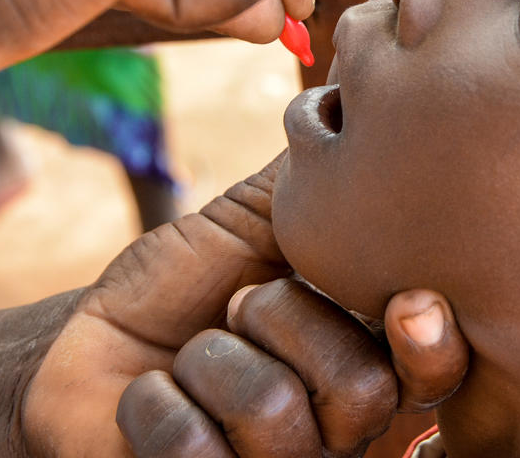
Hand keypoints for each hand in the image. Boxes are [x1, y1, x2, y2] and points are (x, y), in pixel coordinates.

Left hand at [22, 155, 468, 457]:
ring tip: (185, 357)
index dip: (431, 344)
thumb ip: (303, 189)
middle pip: (360, 387)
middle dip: (280, 321)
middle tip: (237, 308)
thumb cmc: (178, 289)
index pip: (432, 370)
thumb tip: (348, 98)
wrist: (87, 349)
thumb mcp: (240, 227)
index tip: (409, 302)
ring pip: (276, 414)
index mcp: (360, 357)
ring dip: (206, 361)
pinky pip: (198, 453)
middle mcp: (335, 427)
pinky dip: (157, 407)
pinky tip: (151, 400)